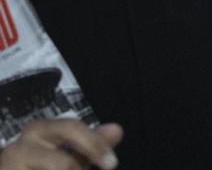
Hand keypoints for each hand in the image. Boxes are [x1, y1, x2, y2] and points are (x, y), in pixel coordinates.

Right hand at [0, 119, 122, 169]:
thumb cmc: (41, 168)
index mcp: (38, 131)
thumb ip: (91, 144)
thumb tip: (116, 129)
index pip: (71, 128)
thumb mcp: (69, 155)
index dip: (95, 145)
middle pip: (63, 163)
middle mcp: (18, 147)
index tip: (112, 163)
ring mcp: (10, 167)